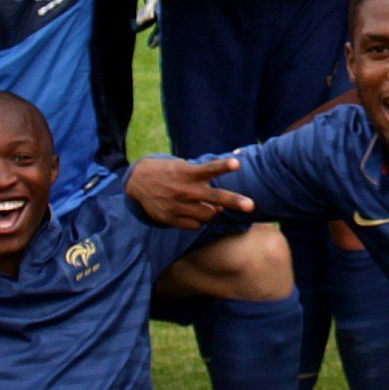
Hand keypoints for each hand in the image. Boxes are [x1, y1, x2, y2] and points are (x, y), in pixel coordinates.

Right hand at [126, 155, 254, 229]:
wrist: (137, 181)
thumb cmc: (169, 173)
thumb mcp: (183, 167)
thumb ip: (203, 181)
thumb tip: (221, 206)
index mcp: (188, 173)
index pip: (209, 168)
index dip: (223, 166)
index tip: (237, 163)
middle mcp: (184, 189)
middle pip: (214, 197)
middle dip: (234, 201)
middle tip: (251, 206)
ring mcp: (177, 205)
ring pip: (208, 216)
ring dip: (214, 213)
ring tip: (211, 207)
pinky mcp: (170, 218)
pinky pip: (195, 225)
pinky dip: (199, 221)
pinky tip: (193, 213)